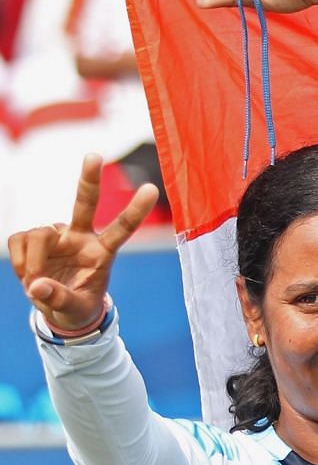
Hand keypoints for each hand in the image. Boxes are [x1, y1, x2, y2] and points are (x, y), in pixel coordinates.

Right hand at [8, 155, 157, 331]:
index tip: (152, 188)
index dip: (135, 210)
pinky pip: (18, 241)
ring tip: (35, 283)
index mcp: (102, 252)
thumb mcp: (75, 309)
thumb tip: (36, 286)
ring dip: (32, 261)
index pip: (122, 228)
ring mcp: (57, 234)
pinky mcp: (33, 238)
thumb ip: (59, 298)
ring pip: (38, 234)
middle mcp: (81, 236)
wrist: (59, 306)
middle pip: (85, 203)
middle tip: (94, 155)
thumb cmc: (77, 305)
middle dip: (88, 180)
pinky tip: (28, 275)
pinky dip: (20, 261)